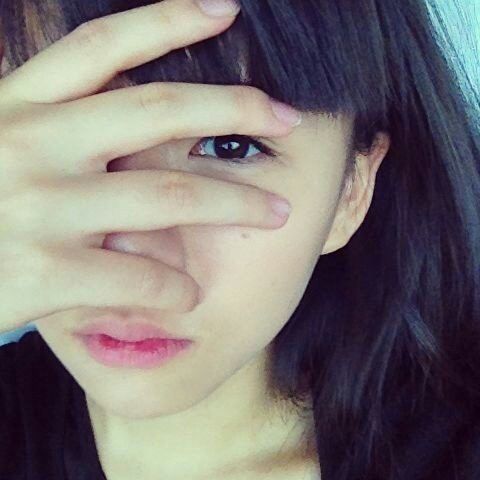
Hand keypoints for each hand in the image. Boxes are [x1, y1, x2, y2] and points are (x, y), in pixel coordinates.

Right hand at [0, 0, 298, 333]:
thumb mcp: (0, 144)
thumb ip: (56, 122)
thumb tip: (130, 105)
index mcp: (20, 106)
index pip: (103, 45)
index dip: (168, 20)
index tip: (226, 10)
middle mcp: (30, 142)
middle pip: (157, 110)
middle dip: (233, 109)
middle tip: (286, 116)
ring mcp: (37, 205)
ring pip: (167, 196)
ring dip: (237, 204)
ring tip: (279, 213)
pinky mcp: (41, 271)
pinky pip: (139, 274)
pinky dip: (176, 285)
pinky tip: (190, 293)